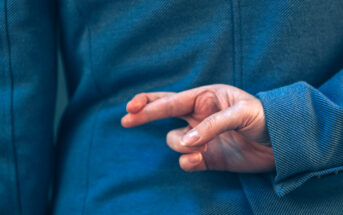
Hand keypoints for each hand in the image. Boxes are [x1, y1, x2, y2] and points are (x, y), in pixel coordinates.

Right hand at [121, 84, 274, 172]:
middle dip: (145, 115)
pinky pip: (187, 160)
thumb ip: (212, 124)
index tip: (131, 108)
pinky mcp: (207, 157)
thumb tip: (187, 141)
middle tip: (126, 119)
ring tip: (203, 147)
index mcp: (206, 98)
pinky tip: (199, 159)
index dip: (150, 103)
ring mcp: (201, 138)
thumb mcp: (242, 113)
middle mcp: (199, 117)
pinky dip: (189, 161)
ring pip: (175, 142)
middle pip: (163, 114)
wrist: (282, 143)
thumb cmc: (265, 118)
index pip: (172, 99)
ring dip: (182, 145)